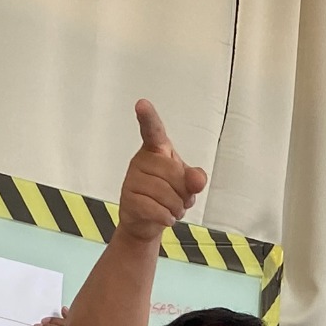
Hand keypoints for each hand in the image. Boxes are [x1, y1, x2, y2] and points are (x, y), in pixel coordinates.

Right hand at [115, 101, 204, 244]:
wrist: (147, 221)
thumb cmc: (168, 194)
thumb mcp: (187, 184)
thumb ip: (196, 178)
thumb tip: (197, 180)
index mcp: (156, 149)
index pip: (153, 130)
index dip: (148, 117)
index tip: (141, 104)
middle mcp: (141, 160)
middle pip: (171, 172)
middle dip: (183, 192)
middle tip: (180, 200)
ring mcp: (131, 179)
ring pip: (164, 193)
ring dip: (176, 208)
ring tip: (173, 210)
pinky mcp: (127, 199)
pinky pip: (154, 208)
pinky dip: (166, 217)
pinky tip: (166, 218)